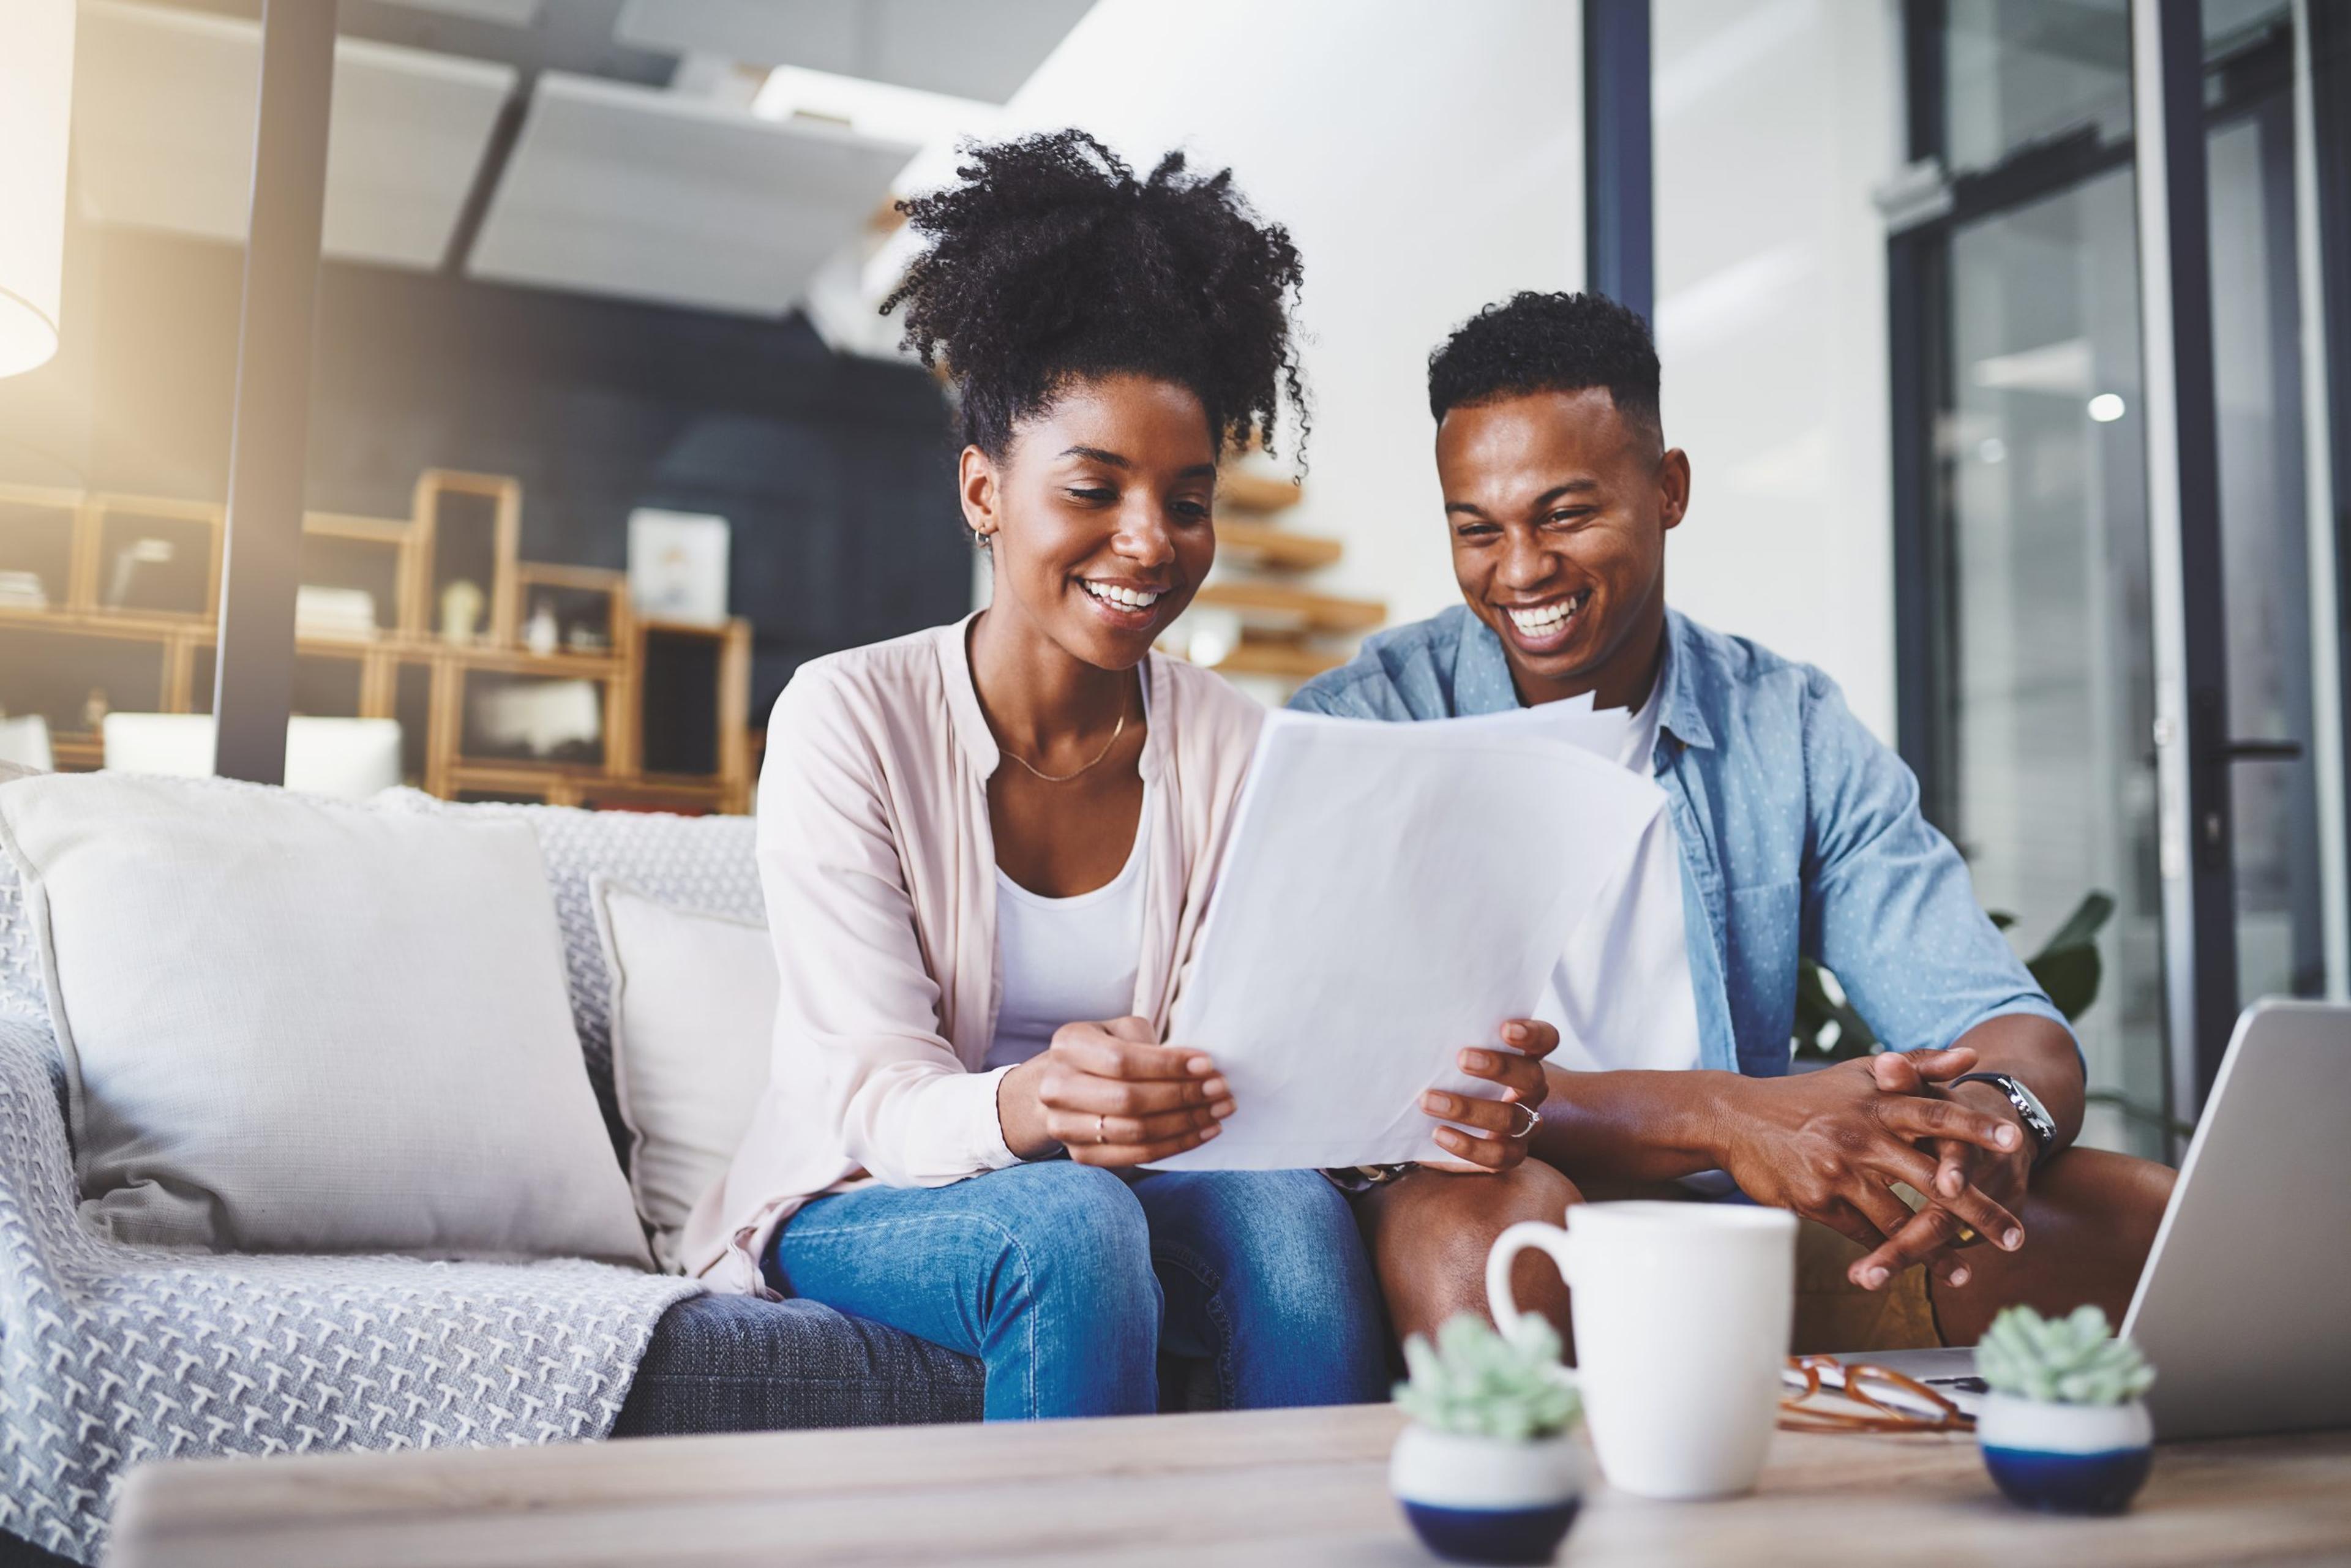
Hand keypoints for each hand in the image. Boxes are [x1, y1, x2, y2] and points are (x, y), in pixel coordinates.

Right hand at [997, 1015, 1232, 1165]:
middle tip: (1221, 1090)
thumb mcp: (1119, 1030)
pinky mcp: (1081, 1155)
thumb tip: (1198, 1068)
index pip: (1122, 1060)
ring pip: (1134, 1132)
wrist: (1062, 1084)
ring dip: (1185, 1123)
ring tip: (1218, 1111)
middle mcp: (1057, 1086)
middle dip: (1183, 1096)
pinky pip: (1135, 1156)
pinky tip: (1202, 1132)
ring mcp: (1064, 1125)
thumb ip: (1149, 1042)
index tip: (1208, 1065)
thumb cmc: (1103, 1050)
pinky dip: (1175, 1145)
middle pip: (1128, 1100)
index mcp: (1069, 1044)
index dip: (1168, 1065)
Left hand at [1419, 1020, 1554, 1172]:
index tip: (1506, 1029)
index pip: (1545, 1039)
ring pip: (1511, 1118)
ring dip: (1468, 1108)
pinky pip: (1498, 1154)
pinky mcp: (1509, 1154)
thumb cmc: (1446, 1078)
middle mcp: (1530, 1090)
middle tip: (1462, 1058)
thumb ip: (1448, 1043)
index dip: (1533, 1034)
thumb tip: (1418, 1030)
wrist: (1436, 1127)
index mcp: (1523, 1057)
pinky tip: (1438, 1133)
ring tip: (1429, 1100)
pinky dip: (1468, 1145)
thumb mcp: (1449, 1058)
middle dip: (1499, 1067)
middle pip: (1532, 1076)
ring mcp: (1524, 1124)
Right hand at [1708, 1048, 2025, 1284]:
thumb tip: (1971, 1055)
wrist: (1737, 1118)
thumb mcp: (1859, 1073)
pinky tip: (1913, 1268)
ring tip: (1969, 1271)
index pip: (1936, 1113)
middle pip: (1932, 1180)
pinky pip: (1865, 1235)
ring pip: (1901, 1219)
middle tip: (2016, 1238)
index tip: (2016, 1140)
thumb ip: (1918, 1064)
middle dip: (1978, 1212)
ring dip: (1938, 1250)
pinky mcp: (1819, 1202)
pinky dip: (1891, 1254)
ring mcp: (1840, 1172)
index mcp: (1878, 1103)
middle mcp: (1862, 1136)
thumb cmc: (1808, 1096)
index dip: (1976, 1126)